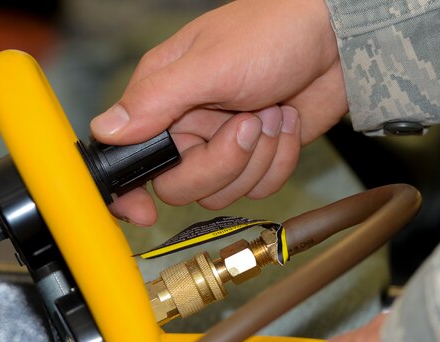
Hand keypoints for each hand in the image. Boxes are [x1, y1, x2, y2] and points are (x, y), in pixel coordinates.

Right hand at [89, 0, 348, 224]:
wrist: (336, 38)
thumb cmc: (272, 30)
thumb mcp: (208, 64)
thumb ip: (154, 100)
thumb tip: (104, 130)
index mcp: (162, 99)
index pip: (127, 157)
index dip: (130, 191)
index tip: (143, 212)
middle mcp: (188, 125)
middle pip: (182, 186)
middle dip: (222, 162)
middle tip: (246, 122)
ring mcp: (224, 143)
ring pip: (224, 192)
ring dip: (257, 156)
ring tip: (270, 111)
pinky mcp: (257, 155)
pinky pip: (260, 187)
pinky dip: (279, 158)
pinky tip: (285, 121)